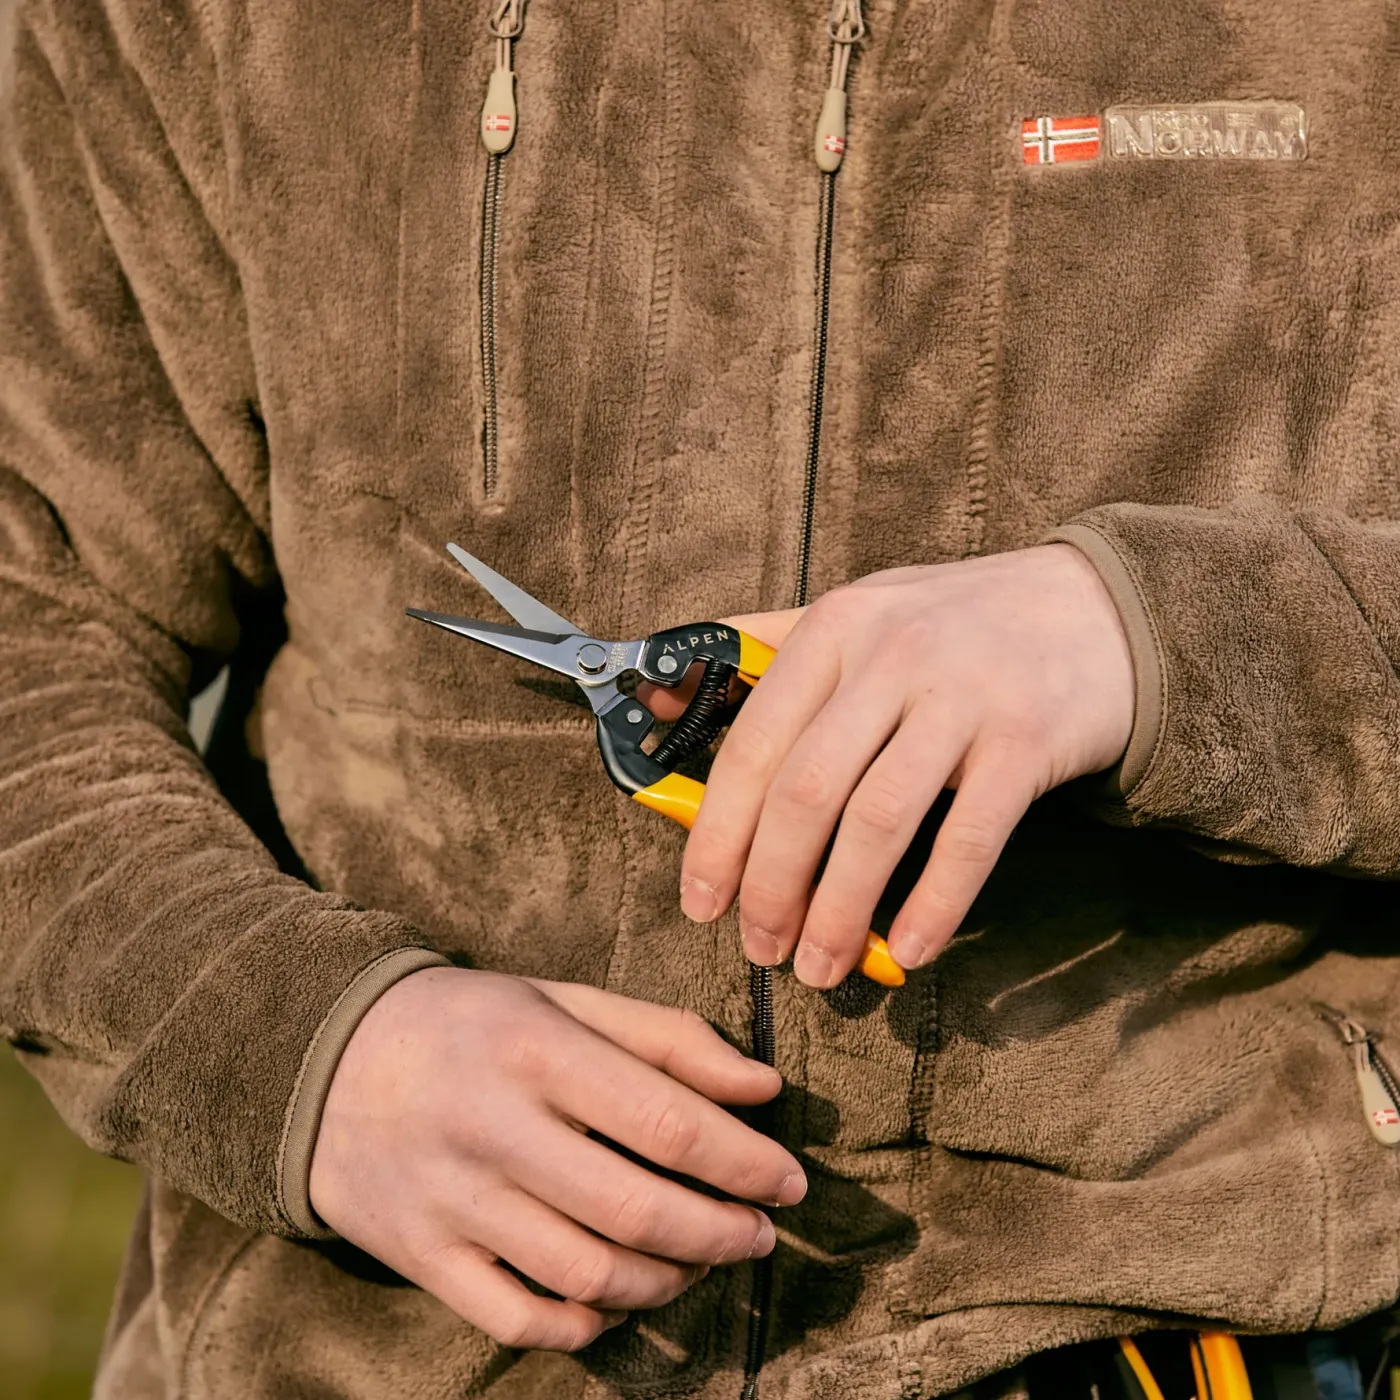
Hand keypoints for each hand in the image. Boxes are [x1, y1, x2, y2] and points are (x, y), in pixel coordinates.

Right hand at [310, 967, 804, 1350]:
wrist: (325, 1059)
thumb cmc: (473, 1024)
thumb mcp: (564, 1002)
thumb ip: (666, 1038)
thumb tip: (763, 1087)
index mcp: (537, 1052)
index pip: (667, 1123)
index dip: (746, 1162)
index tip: (790, 1181)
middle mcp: (494, 1130)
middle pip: (637, 1213)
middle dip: (721, 1234)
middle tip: (759, 1233)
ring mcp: (452, 1203)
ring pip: (587, 1277)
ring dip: (668, 1282)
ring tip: (700, 1261)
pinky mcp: (421, 1258)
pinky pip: (520, 1321)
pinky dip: (586, 1326)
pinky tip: (620, 1300)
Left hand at [671, 544, 1133, 984]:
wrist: (1097, 609)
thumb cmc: (957, 624)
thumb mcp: (859, 613)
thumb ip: (763, 651)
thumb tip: (657, 694)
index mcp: (835, 628)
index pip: (753, 745)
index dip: (717, 834)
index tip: (700, 901)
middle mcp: (891, 655)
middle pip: (805, 793)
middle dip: (770, 886)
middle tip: (759, 946)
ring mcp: (962, 696)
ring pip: (877, 824)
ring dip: (839, 911)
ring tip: (819, 964)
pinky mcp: (1025, 740)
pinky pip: (968, 840)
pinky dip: (932, 906)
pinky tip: (910, 950)